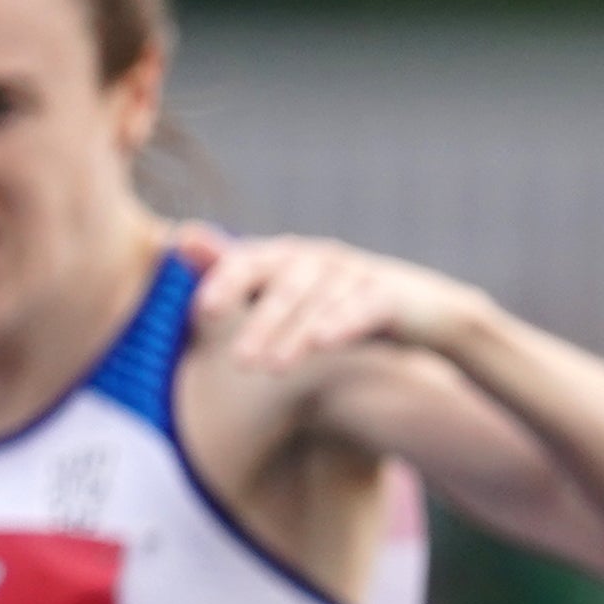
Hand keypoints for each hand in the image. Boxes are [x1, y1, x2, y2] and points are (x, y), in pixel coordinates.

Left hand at [190, 231, 486, 375]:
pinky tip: (323, 344)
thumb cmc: (336, 303)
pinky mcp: (391, 294)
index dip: (225, 282)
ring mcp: (357, 273)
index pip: (248, 261)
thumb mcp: (284, 289)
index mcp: (287, 256)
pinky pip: (363, 306)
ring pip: (319, 300)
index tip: (202, 313)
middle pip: (283, 283)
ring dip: (293, 333)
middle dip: (259, 321)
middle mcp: (320, 258)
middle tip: (237, 361)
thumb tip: (180, 236)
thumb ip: (235, 269)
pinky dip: (342, 322)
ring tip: (270, 368)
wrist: (424, 312)